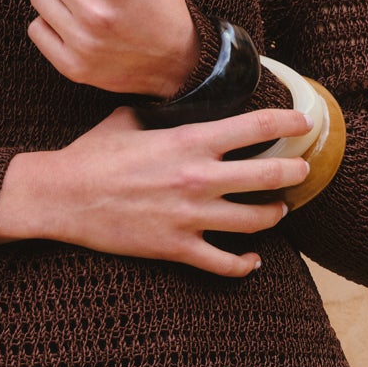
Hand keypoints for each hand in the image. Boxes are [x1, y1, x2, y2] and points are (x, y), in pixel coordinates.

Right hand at [0, 103, 312, 278]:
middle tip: (301, 170)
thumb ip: (159, 112)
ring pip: (255, 220)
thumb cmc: (93, 155)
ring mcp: (190, 216)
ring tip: (278, 210)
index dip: (288, 123)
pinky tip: (252, 260)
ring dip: (274, 214)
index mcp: (189, 141)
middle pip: (268, 176)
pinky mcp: (177, 248)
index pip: (256, 127)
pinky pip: (224, 263)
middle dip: (293, 172)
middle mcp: (198, 178)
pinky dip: (244, 264)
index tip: (304, 123)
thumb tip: (172, 102)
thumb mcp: (129, 119)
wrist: (63, 197)